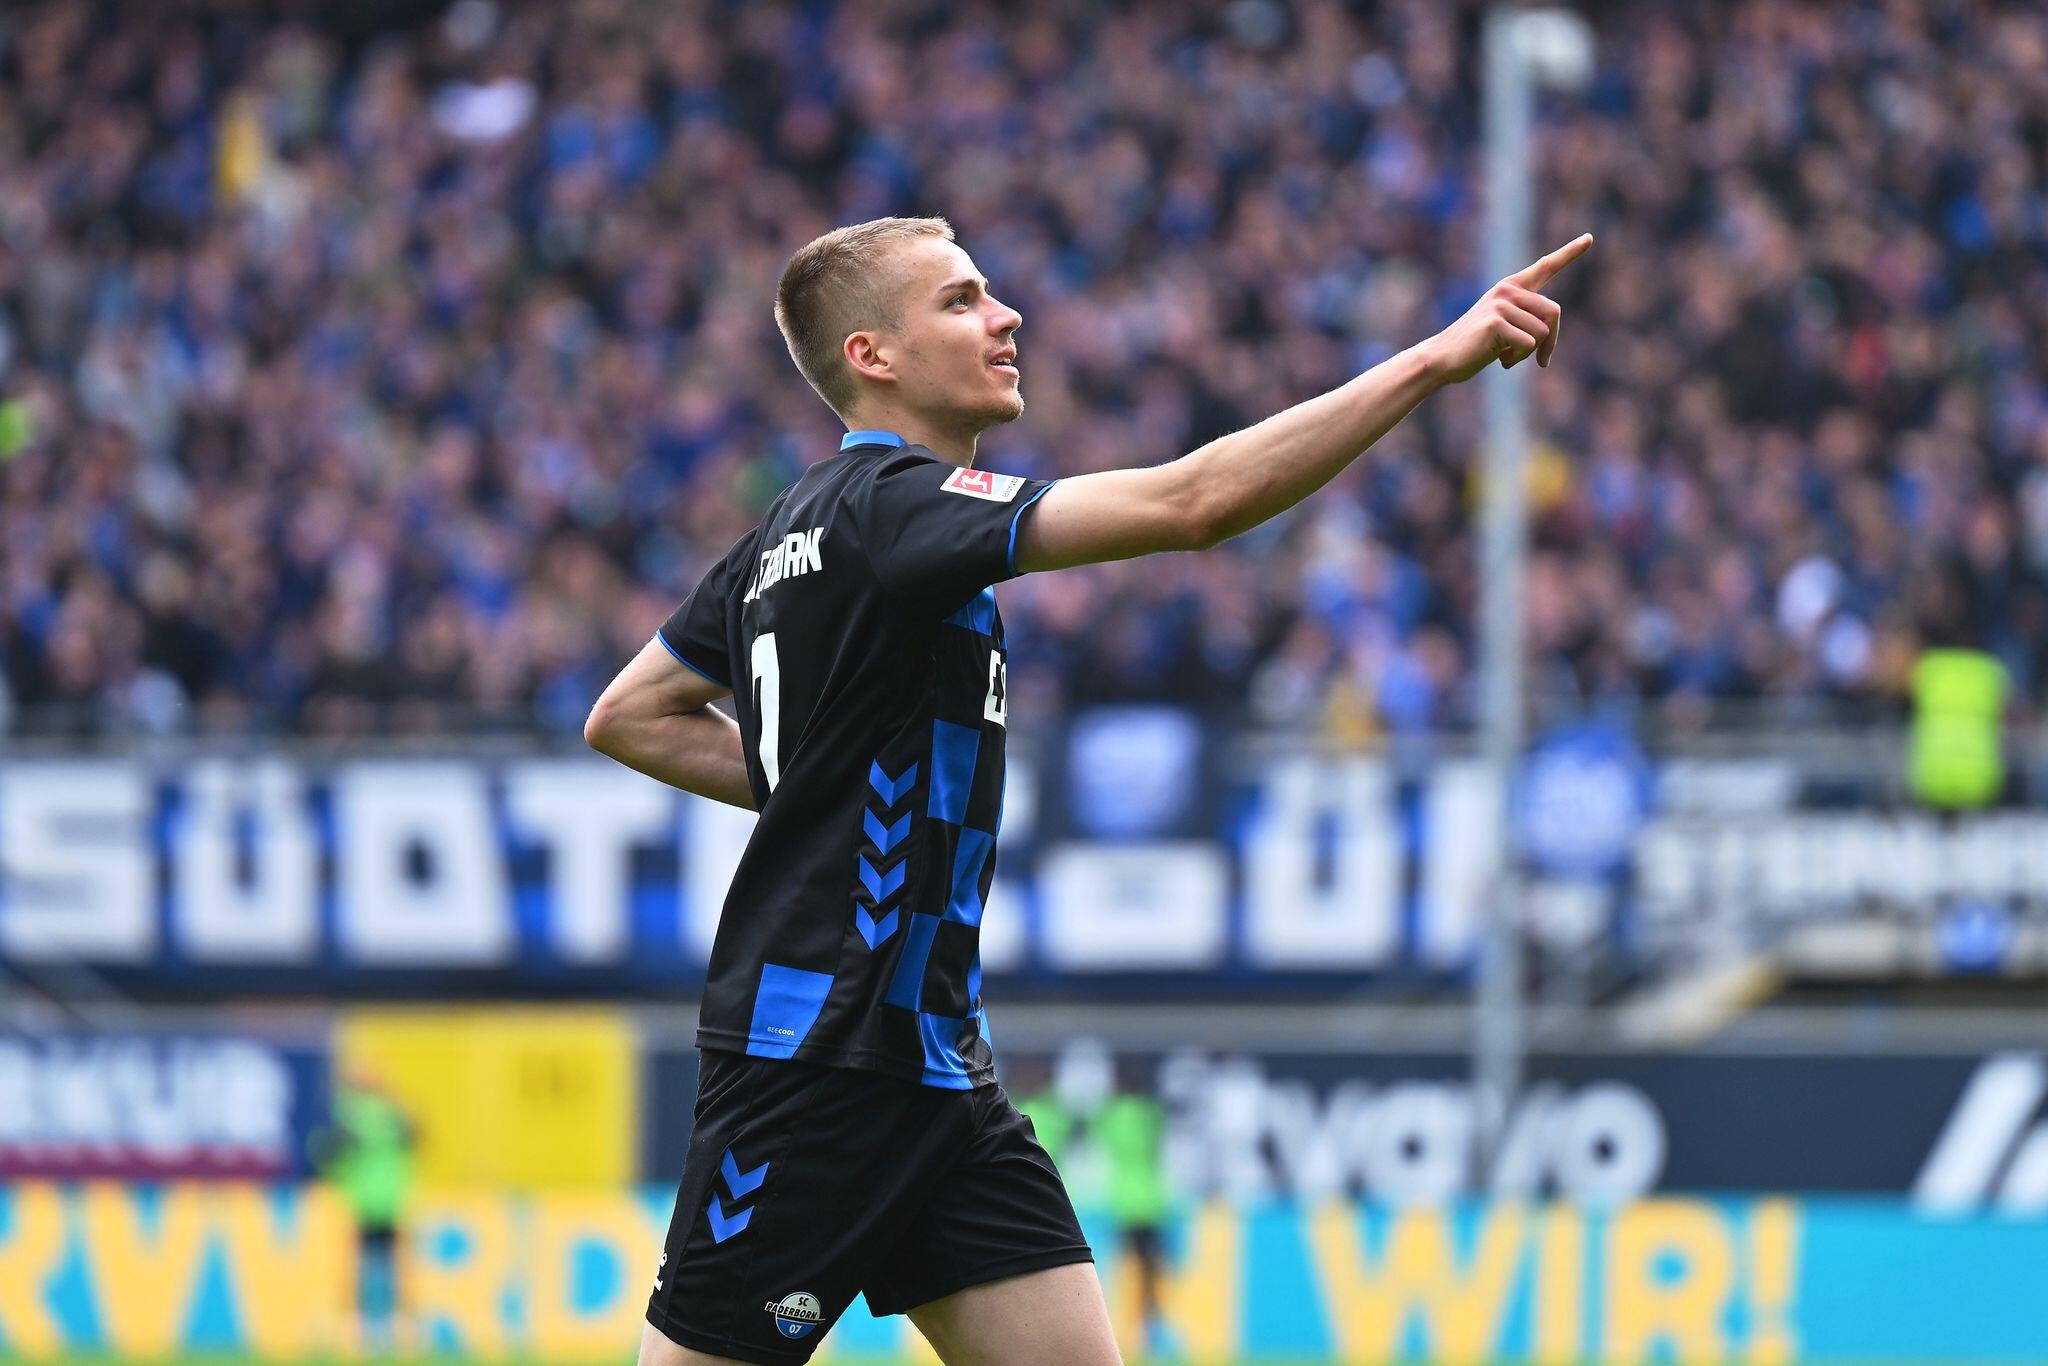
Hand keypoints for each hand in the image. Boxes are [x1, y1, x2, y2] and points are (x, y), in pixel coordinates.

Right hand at [1424, 233, 1592, 383]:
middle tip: (1538, 360)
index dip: (1570, 252)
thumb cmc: (1475, 347)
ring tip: (1503, 354)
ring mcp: (1501, 304)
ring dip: (1527, 353)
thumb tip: (1549, 333)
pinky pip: (1528, 344)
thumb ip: (1526, 321)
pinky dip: (1517, 358)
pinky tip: (1498, 358)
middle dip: (1551, 341)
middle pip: (1554, 312)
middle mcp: (1507, 290)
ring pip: (1542, 332)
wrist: (1441, 358)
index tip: (1589, 238)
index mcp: (1511, 287)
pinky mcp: (1496, 322)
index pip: (1546, 266)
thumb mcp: (1505, 328)